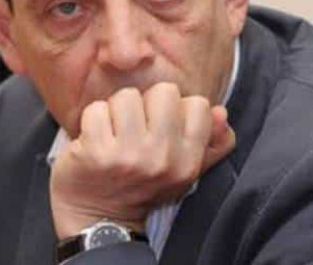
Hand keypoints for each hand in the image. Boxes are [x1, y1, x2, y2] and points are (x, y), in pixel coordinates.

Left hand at [49, 82, 235, 238]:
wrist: (99, 220)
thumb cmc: (141, 187)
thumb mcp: (183, 171)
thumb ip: (211, 143)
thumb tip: (220, 111)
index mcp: (188, 162)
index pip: (198, 105)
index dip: (176, 110)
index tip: (161, 128)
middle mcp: (162, 159)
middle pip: (163, 92)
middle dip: (146, 104)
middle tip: (134, 129)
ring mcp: (128, 156)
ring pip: (126, 96)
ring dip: (115, 111)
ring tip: (114, 134)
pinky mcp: (95, 153)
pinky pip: (96, 110)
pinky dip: (91, 121)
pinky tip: (94, 141)